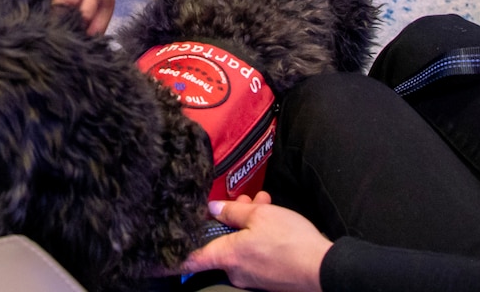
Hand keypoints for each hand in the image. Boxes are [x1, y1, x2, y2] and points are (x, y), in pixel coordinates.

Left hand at [14, 0, 117, 34]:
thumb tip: (15, 4)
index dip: (37, 2)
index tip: (29, 15)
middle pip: (69, 2)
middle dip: (54, 17)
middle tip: (44, 26)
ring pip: (86, 17)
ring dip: (70, 29)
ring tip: (58, 34)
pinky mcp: (110, 2)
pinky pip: (99, 26)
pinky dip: (86, 35)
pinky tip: (74, 37)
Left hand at [182, 193, 329, 291]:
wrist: (324, 269)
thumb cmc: (290, 241)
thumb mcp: (260, 215)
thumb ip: (232, 211)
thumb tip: (213, 209)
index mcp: (227, 256)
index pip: (190, 259)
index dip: (171, 257)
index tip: (154, 257)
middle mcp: (235, 271)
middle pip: (220, 243)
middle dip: (230, 219)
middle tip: (245, 201)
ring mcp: (252, 277)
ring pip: (241, 244)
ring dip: (249, 223)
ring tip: (264, 203)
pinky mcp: (268, 278)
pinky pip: (255, 253)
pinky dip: (260, 236)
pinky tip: (273, 218)